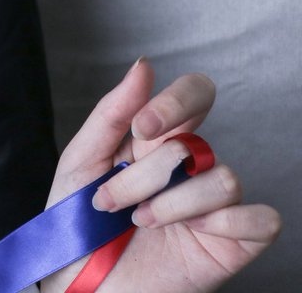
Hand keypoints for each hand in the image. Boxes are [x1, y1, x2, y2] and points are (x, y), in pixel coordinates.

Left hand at [39, 59, 280, 292]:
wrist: (78, 288)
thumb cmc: (78, 226)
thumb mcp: (81, 163)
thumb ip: (111, 114)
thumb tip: (144, 66)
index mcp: (157, 142)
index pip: (195, 95)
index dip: (176, 103)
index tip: (143, 130)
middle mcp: (190, 169)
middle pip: (193, 143)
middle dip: (145, 174)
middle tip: (112, 200)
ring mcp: (213, 206)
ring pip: (222, 178)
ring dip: (171, 204)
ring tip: (140, 224)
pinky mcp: (233, 243)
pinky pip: (260, 218)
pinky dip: (226, 221)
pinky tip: (191, 233)